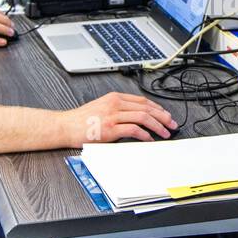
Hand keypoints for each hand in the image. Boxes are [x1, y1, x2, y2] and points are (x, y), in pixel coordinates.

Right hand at [56, 91, 177, 145]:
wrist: (65, 126)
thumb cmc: (81, 120)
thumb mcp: (101, 107)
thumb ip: (118, 110)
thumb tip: (137, 119)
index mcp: (114, 97)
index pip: (143, 101)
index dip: (158, 108)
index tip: (166, 115)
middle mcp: (115, 104)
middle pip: (147, 107)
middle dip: (163, 116)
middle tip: (172, 124)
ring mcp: (113, 115)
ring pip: (143, 117)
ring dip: (158, 126)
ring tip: (165, 133)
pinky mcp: (110, 128)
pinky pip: (134, 130)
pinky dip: (145, 135)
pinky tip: (150, 139)